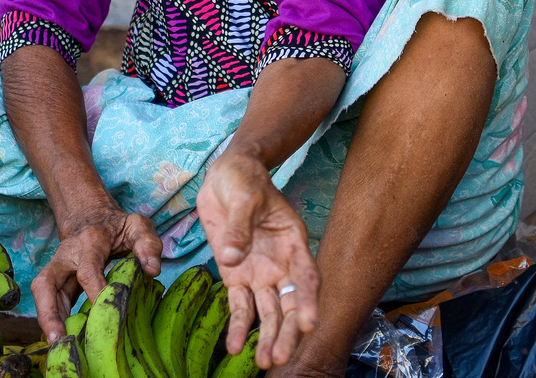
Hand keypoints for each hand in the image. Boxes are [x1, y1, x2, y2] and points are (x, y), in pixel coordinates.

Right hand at [33, 206, 162, 342]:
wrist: (92, 217)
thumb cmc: (118, 227)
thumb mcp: (137, 226)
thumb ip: (147, 244)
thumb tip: (153, 270)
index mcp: (90, 240)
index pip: (88, 271)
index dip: (96, 294)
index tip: (106, 314)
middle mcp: (66, 255)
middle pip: (46, 283)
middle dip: (49, 313)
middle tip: (58, 340)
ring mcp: (56, 268)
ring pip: (42, 295)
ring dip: (47, 322)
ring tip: (57, 347)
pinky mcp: (55, 281)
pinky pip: (48, 302)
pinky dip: (53, 321)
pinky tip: (62, 340)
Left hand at [197, 152, 319, 369]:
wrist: (226, 177)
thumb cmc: (245, 181)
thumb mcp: (245, 197)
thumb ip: (239, 227)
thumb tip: (232, 259)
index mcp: (294, 242)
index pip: (306, 276)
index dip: (308, 300)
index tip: (309, 323)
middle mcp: (281, 264)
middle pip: (290, 303)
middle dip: (287, 331)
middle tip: (279, 357)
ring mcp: (260, 274)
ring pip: (268, 312)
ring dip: (267, 336)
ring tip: (263, 362)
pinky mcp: (237, 278)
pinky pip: (240, 307)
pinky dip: (239, 327)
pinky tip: (235, 347)